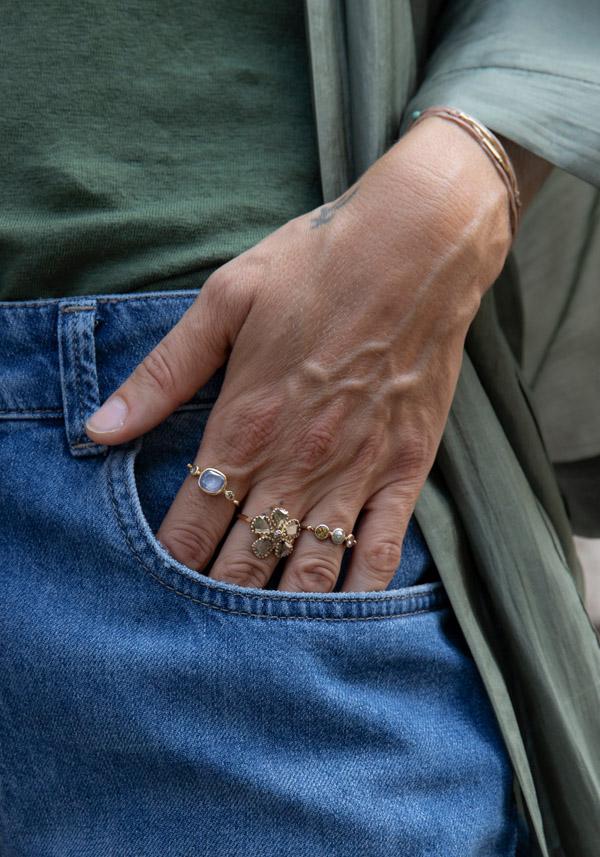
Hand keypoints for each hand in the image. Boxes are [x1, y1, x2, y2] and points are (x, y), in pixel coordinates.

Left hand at [85, 116, 511, 592]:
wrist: (416, 246)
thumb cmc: (316, 265)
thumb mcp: (225, 300)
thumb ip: (163, 373)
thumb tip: (101, 430)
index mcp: (245, 421)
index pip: (193, 519)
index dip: (171, 560)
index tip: (156, 590)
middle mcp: (298, 461)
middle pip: (246, 556)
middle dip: (218, 596)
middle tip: (199, 631)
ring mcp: (356, 470)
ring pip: (310, 566)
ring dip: (282, 608)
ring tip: (260, 645)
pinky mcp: (405, 467)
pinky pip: (382, 548)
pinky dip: (361, 591)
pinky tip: (342, 618)